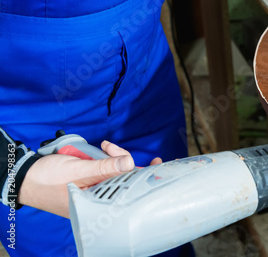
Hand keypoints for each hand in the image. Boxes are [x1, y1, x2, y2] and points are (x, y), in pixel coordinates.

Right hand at [18, 141, 160, 217]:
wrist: (25, 177)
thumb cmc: (47, 179)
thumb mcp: (78, 171)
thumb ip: (104, 167)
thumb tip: (129, 162)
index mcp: (99, 203)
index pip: (130, 190)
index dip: (145, 177)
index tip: (159, 164)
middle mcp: (101, 197)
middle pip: (126, 179)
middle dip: (126, 161)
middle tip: (115, 148)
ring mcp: (97, 188)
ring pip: (118, 171)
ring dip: (115, 156)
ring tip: (104, 147)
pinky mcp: (92, 180)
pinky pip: (108, 168)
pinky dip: (108, 157)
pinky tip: (102, 148)